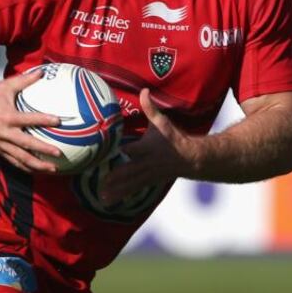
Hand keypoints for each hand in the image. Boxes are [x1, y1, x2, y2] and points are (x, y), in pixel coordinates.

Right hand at [0, 69, 63, 173]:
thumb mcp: (5, 86)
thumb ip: (24, 80)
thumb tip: (41, 72)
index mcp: (7, 117)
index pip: (29, 119)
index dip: (45, 120)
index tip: (59, 121)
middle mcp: (4, 133)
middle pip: (27, 144)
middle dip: (44, 150)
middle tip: (59, 153)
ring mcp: (0, 144)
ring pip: (21, 158)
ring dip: (37, 165)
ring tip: (52, 169)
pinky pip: (13, 161)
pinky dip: (25, 167)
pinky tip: (36, 170)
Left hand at [100, 88, 194, 203]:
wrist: (190, 158)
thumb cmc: (172, 138)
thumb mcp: (161, 122)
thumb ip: (150, 107)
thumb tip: (144, 89)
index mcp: (147, 148)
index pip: (135, 149)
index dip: (126, 150)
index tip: (112, 151)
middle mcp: (146, 163)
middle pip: (129, 171)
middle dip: (116, 177)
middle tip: (101, 182)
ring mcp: (147, 175)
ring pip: (129, 184)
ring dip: (116, 191)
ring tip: (102, 198)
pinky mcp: (147, 182)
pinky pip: (132, 190)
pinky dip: (120, 197)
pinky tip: (108, 202)